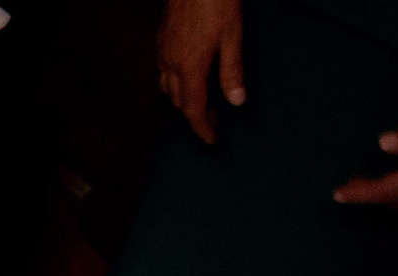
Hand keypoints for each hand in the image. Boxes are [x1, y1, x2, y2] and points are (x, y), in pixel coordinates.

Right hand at [156, 0, 244, 145]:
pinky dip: (174, 83)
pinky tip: (187, 77)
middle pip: (178, 102)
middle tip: (213, 120)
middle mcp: (171, 63)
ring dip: (182, 101)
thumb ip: (232, 71)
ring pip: (167, 88)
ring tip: (201, 102)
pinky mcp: (161, 40)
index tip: (211, 140)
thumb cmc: (217, 2)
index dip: (201, 128)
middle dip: (194, 116)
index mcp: (190, 66)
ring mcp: (163, 51)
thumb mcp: (233, 36)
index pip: (192, 110)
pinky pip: (162, 71)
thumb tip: (237, 101)